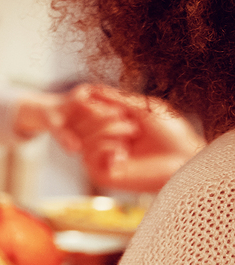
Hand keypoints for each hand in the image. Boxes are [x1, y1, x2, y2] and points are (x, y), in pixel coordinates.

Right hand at [62, 86, 201, 191]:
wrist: (184, 159)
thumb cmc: (171, 134)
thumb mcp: (142, 108)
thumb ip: (116, 99)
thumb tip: (91, 89)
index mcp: (110, 126)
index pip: (84, 112)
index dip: (91, 105)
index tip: (112, 105)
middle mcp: (102, 142)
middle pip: (80, 124)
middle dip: (102, 116)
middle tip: (130, 122)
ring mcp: (101, 159)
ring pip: (85, 138)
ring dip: (110, 130)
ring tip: (132, 134)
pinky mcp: (101, 175)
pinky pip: (89, 155)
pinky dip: (106, 148)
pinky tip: (123, 153)